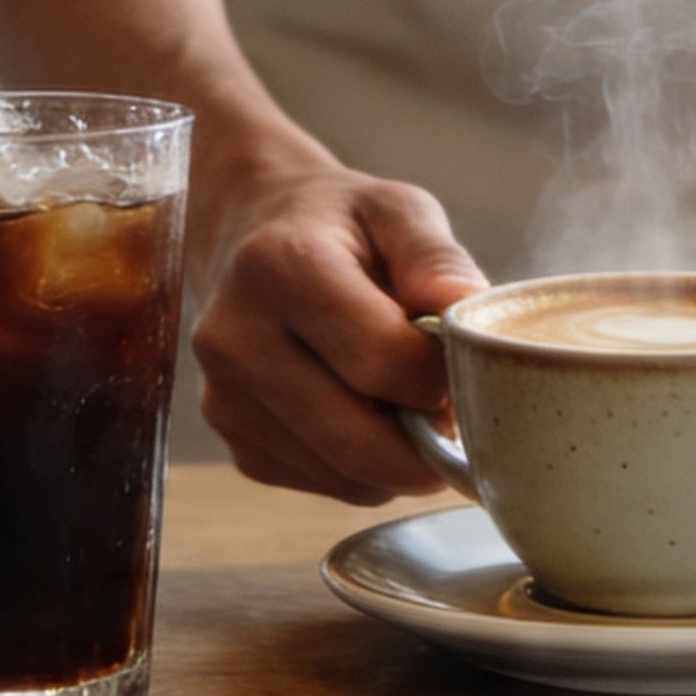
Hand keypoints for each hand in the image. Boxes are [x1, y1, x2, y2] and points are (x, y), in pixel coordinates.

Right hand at [189, 150, 487, 503]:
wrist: (249, 238)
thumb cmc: (338, 226)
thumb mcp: (394, 210)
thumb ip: (436, 257)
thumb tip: (470, 309)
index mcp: (278, 268)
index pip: (383, 360)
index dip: (443, 375)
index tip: (463, 359)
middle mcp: (235, 341)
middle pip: (359, 441)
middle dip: (428, 441)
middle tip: (456, 408)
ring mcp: (225, 400)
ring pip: (347, 477)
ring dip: (400, 458)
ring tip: (407, 399)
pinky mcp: (234, 442)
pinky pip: (326, 485)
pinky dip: (367, 467)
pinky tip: (367, 412)